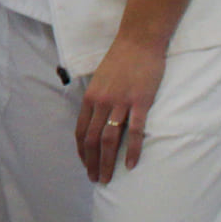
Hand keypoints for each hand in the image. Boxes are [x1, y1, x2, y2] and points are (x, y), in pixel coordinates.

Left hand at [76, 38, 165, 182]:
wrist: (139, 42)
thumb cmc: (120, 60)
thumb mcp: (100, 80)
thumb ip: (97, 99)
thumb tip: (96, 118)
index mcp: (89, 98)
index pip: (80, 131)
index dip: (81, 151)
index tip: (85, 165)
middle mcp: (101, 103)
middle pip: (92, 140)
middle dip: (92, 163)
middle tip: (95, 180)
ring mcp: (120, 103)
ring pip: (109, 139)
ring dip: (107, 162)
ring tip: (108, 178)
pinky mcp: (140, 103)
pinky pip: (134, 131)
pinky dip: (131, 150)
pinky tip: (131, 165)